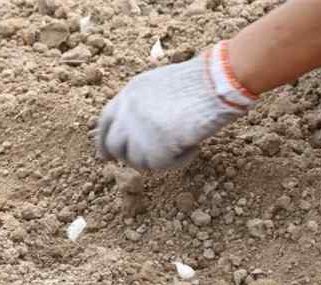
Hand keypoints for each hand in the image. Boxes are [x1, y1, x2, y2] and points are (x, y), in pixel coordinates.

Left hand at [96, 41, 257, 169]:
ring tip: (182, 143)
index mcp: (129, 94)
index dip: (104, 142)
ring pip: (137, 161)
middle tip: (147, 160)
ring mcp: (138, 132)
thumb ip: (145, 104)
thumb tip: (141, 129)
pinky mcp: (154, 149)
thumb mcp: (161, 83)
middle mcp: (127, 113)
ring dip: (158, 158)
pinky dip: (178, 161)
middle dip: (127, 157)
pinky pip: (160, 166)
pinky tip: (193, 146)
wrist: (216, 83)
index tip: (106, 156)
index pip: (105, 123)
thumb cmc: (200, 81)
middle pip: (114, 146)